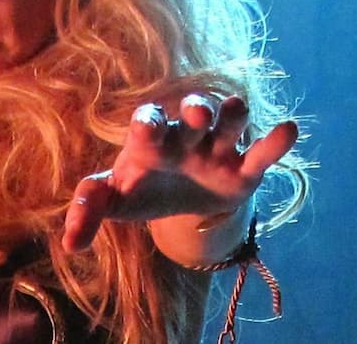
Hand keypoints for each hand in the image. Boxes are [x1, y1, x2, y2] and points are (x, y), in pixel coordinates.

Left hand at [60, 94, 297, 252]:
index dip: (148, 123)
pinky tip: (288, 129)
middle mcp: (184, 137)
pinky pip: (261, 154)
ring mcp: (216, 150)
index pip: (146, 124)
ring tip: (235, 110)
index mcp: (148, 141)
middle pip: (192, 115)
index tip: (148, 125)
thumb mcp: (112, 201)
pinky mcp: (243, 170)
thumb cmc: (138, 191)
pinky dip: (275, 142)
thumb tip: (69, 245)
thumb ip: (89, 212)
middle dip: (194, 111)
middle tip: (195, 113)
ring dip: (232, 116)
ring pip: (229, 123)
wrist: (175, 199)